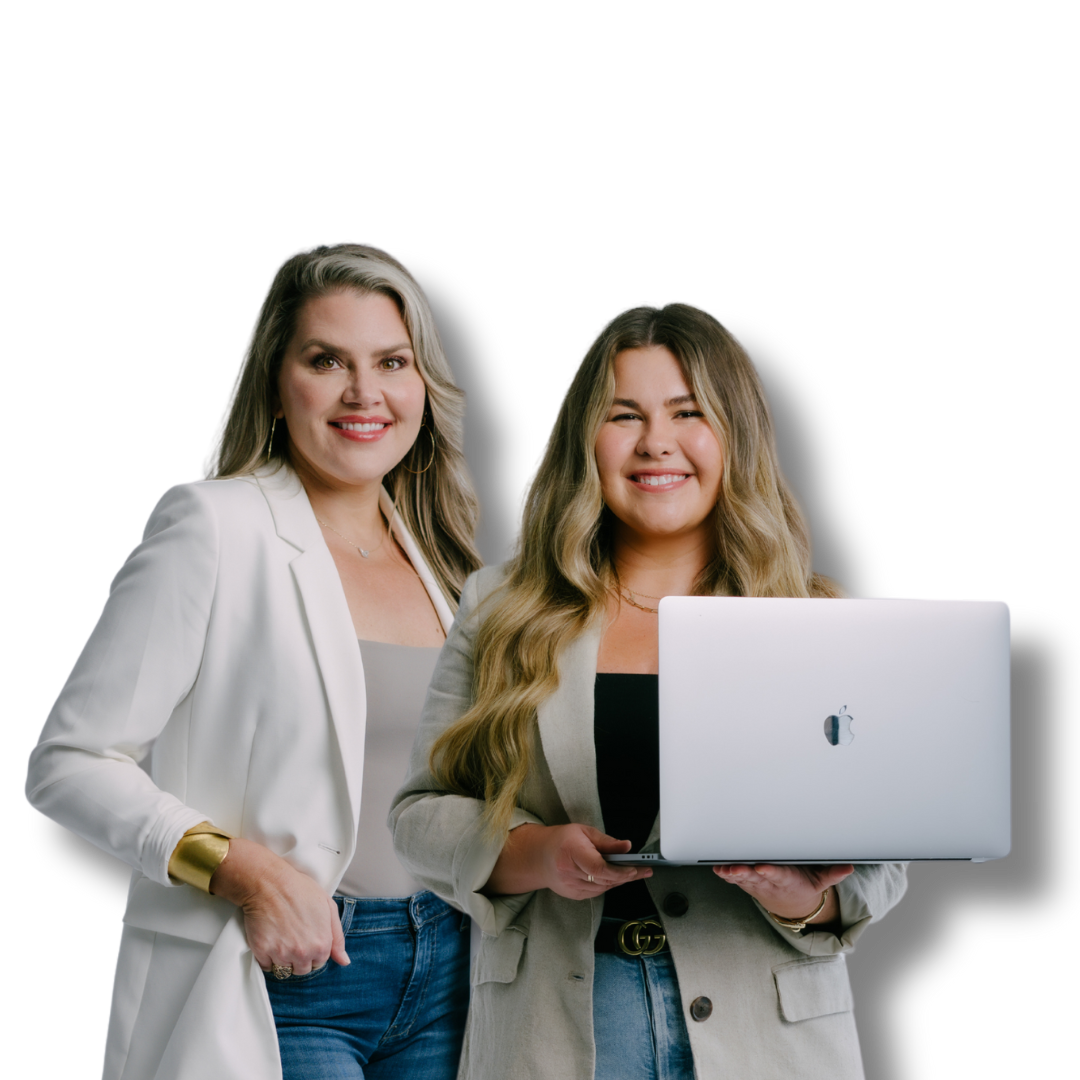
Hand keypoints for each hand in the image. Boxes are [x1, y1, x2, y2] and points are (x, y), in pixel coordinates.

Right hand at [210, 837, 349, 974]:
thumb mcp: (328, 907)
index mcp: (322, 944)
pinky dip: (267, 957)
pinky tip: (270, 939)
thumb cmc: (300, 890)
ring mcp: (281, 954)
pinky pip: (266, 966)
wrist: (271, 882)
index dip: (313, 951)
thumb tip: (344, 961)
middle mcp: (303, 953)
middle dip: (299, 958)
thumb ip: (338, 937)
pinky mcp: (262, 952)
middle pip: (302, 970)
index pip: (319, 963)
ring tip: (281, 938)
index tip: (307, 938)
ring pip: (283, 970)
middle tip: (293, 938)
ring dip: (283, 959)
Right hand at [483, 823, 650, 900]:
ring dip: (619, 880)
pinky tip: (615, 876)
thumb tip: (627, 847)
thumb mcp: (584, 832)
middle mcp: (569, 872)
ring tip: (634, 871)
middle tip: (644, 870)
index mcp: (571, 851)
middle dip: (627, 875)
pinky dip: (608, 884)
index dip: (619, 871)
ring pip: (603, 887)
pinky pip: (598, 892)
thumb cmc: (562, 840)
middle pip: (604, 879)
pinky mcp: (574, 895)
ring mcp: (570, 886)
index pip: (598, 868)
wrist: (540, 857)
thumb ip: (606, 841)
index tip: (635, 868)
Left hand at [713, 863, 853, 922]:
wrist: (791, 905)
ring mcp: (757, 884)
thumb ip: (832, 874)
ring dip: (733, 874)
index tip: (762, 868)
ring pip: (743, 879)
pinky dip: (726, 875)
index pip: (779, 875)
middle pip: (756, 878)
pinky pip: (735, 880)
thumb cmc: (803, 886)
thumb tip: (849, 867)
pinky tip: (717, 869)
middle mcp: (770, 883)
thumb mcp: (820, 882)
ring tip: (724, 869)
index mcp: (787, 880)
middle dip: (745, 872)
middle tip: (735, 868)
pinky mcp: (747, 884)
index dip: (770, 872)